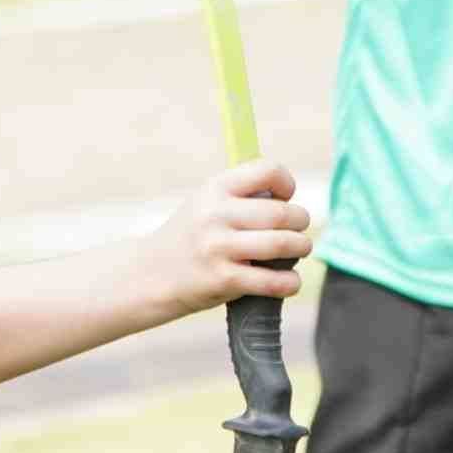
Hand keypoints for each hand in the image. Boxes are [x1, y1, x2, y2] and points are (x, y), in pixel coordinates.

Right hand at [135, 159, 311, 316]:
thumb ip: (242, 196)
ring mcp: (219, 247)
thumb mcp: (206, 203)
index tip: (286, 197)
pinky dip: (290, 282)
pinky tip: (290, 280)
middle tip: (299, 229)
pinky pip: (272, 281)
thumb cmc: (191, 236)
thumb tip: (288, 197)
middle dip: (301, 221)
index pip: (267, 170)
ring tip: (301, 248)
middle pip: (281, 213)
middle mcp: (216, 214)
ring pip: (282, 244)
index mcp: (215, 188)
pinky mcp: (224, 280)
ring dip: (301, 247)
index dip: (287, 183)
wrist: (151, 275)